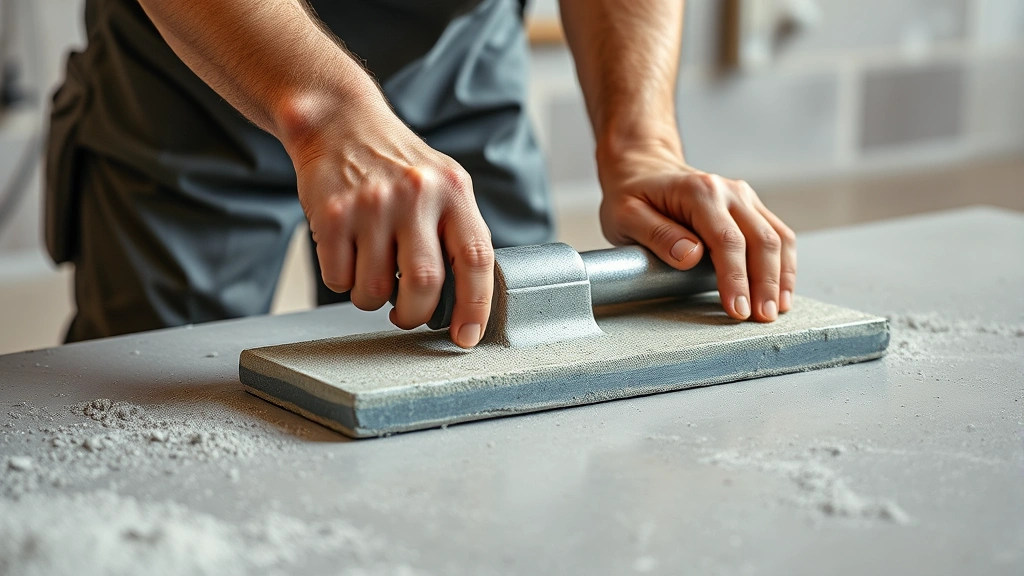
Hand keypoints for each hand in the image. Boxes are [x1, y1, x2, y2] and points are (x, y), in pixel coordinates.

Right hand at [279, 92, 493, 347]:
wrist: (340, 122)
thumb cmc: (397, 165)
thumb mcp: (443, 183)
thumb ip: (459, 232)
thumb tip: (470, 302)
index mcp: (454, 190)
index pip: (476, 259)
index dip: (475, 307)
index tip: (467, 337)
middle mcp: (416, 195)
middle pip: (424, 284)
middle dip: (415, 315)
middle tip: (407, 315)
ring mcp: (372, 204)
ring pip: (376, 290)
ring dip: (373, 299)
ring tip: (373, 275)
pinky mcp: (332, 214)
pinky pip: (338, 279)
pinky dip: (343, 282)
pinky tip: (348, 256)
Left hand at [598, 145, 795, 321]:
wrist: (643, 169)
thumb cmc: (632, 195)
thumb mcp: (626, 215)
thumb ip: (658, 235)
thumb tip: (690, 257)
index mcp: (699, 192)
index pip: (727, 241)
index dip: (735, 278)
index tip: (738, 309)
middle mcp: (729, 192)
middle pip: (762, 240)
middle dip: (765, 284)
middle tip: (761, 319)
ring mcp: (744, 198)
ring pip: (778, 238)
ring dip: (780, 277)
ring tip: (775, 310)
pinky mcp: (750, 208)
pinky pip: (778, 235)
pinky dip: (784, 265)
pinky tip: (781, 291)